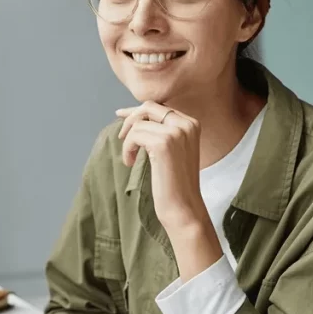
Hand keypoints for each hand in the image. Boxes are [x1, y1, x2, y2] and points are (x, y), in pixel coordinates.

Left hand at [116, 102, 207, 233]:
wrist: (183, 207)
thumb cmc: (175, 183)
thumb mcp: (173, 150)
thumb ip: (163, 131)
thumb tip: (137, 116)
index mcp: (191, 124)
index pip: (159, 107)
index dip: (137, 111)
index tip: (121, 115)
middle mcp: (186, 124)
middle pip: (148, 107)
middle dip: (130, 119)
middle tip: (121, 137)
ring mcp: (176, 133)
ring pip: (138, 123)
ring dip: (128, 141)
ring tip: (130, 159)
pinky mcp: (163, 144)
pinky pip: (134, 136)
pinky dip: (127, 149)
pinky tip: (130, 162)